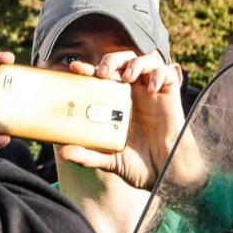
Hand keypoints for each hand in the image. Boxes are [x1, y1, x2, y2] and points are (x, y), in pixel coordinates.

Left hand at [56, 50, 187, 189]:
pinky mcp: (169, 94)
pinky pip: (167, 72)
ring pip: (144, 60)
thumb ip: (87, 156)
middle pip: (120, 61)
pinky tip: (151, 88)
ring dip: (134, 63)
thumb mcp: (108, 160)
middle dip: (111, 60)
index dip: (87, 68)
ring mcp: (151, 91)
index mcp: (114, 102)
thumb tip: (63, 152)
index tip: (74, 68)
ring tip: (127, 77)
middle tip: (102, 73)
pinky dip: (159, 74)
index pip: (99, 77)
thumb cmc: (136, 163)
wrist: (164, 172)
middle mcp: (132, 92)